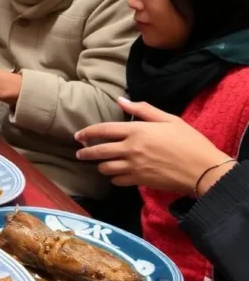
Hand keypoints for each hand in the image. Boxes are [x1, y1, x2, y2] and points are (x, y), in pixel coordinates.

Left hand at [75, 98, 232, 194]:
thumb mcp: (168, 119)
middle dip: (86, 152)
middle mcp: (130, 148)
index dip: (87, 133)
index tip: (78, 136)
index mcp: (136, 131)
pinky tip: (116, 175)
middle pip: (99, 151)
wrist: (203, 169)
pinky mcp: (139, 181)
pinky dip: (114, 178)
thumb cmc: (188, 141)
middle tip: (79, 153)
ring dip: (100, 165)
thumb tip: (121, 100)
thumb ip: (143, 109)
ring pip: (105, 167)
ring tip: (100, 164)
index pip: (103, 130)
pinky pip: (117, 180)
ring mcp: (134, 166)